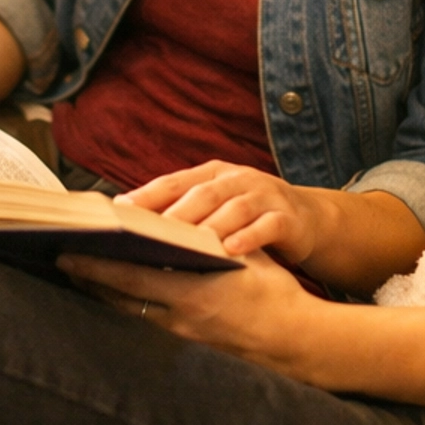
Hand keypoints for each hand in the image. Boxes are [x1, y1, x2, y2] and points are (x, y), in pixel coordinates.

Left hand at [58, 248, 333, 380]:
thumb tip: (184, 223)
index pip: (132, 277)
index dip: (96, 267)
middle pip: (122, 296)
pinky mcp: (190, 345)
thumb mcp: (249, 259)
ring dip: (105, 292)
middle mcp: (182, 317)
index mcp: (194, 293)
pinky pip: (149, 324)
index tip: (69, 253)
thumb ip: (215, 241)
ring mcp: (184, 335)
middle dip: (91, 278)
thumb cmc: (277, 294)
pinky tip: (116, 298)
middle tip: (62, 260)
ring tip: (82, 275)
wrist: (298, 341)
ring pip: (131, 311)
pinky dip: (128, 307)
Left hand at [126, 160, 329, 266]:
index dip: (147, 195)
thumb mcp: (219, 206)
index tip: (118, 211)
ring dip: (211, 225)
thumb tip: (133, 228)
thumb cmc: (250, 217)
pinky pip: (267, 226)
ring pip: (235, 208)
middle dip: (174, 213)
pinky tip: (231, 250)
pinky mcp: (288, 218)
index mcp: (215, 174)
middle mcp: (239, 180)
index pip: (175, 182)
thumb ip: (186, 211)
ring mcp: (266, 196)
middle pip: (203, 194)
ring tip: (186, 243)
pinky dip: (249, 237)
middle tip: (145, 233)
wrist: (306, 220)